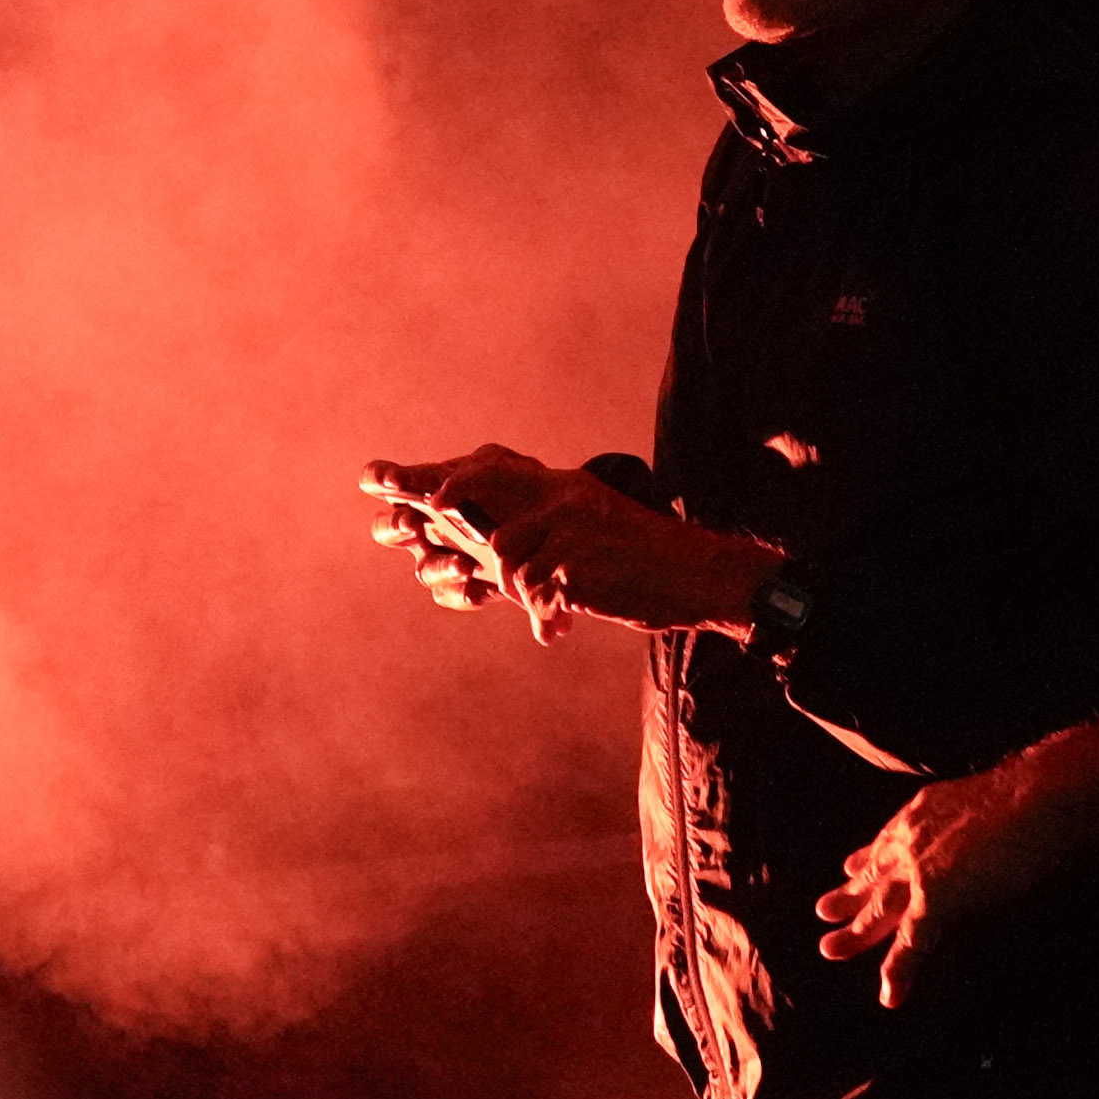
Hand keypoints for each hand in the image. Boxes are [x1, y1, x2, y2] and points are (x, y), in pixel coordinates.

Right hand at [363, 450, 573, 630]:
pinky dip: (465, 594)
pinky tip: (487, 589)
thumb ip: (467, 474)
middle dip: (395, 527)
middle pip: (385, 530)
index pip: (380, 480)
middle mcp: (421, 526)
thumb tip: (436, 501)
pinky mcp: (463, 587)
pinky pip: (450, 595)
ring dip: (441, 567)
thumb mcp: (499, 466)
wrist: (559, 521)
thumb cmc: (518, 484)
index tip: (395, 482)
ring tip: (466, 564)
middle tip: (414, 524)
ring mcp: (440, 558)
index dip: (378, 479)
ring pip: (423, 570)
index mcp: (421, 490)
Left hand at [365, 449, 778, 641]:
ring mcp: (572, 525)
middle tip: (422, 538)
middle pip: (482, 497)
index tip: (393, 484)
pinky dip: (546, 614)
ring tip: (546, 606)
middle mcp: (563, 495)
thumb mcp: (588, 540)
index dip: (442, 477)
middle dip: (443, 515)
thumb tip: (479, 561)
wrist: (706, 576)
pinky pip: (539, 588)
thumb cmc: (644, 567)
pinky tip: (557, 630)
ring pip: (506, 555)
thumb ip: (538, 541)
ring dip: (518, 589)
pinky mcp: (583, 559)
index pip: (489, 468)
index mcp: (563, 487)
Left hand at [814, 755, 1088, 995]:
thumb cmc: (1037, 792)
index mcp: (924, 813)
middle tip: (823, 912)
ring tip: (830, 951)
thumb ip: (978, 820)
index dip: (867, 858)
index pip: (887, 841)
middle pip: (875, 875)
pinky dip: (900, 970)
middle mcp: (912, 837)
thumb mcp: (992, 801)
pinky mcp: (935, 895)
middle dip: (849, 897)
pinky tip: (890, 995)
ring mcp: (920, 867)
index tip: (849, 867)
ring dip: (856, 933)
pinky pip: (912, 942)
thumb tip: (994, 827)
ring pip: (880, 907)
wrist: (1041, 793)